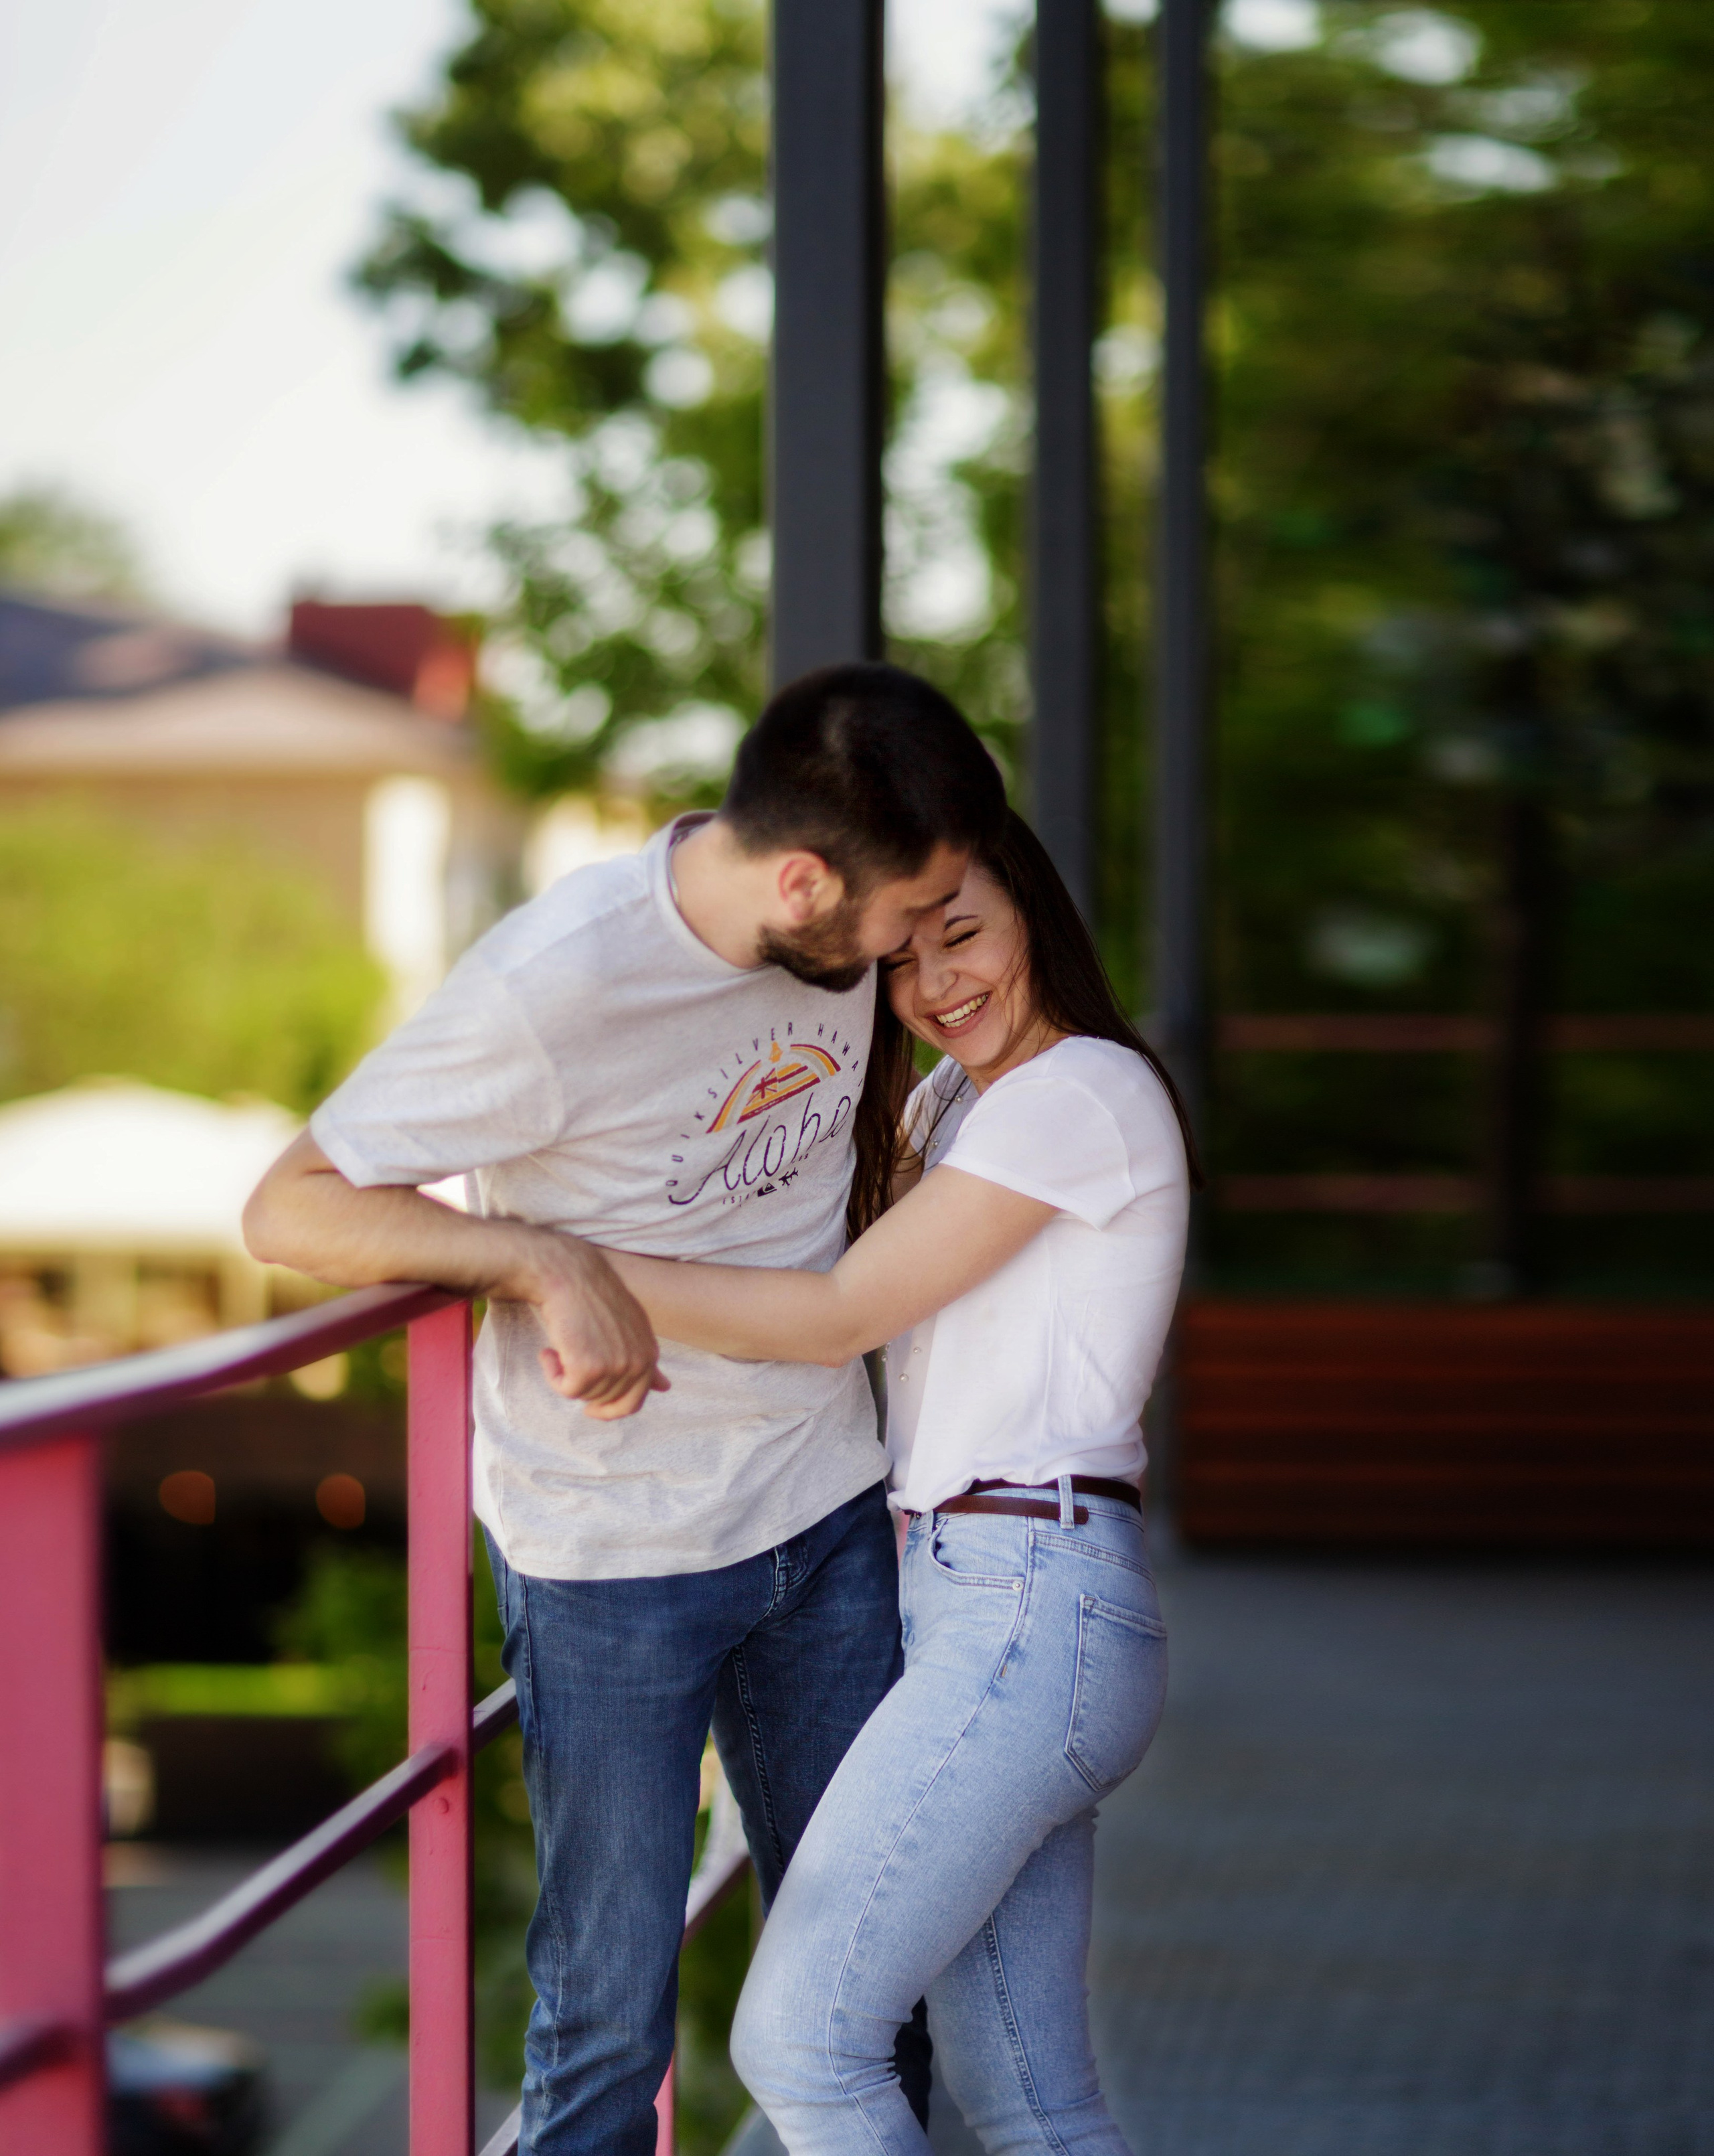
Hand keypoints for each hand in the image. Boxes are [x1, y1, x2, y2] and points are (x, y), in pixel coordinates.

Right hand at [498, 1229, 669, 1419]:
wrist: (568, 1274)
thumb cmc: (593, 1297)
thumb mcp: (630, 1327)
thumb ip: (645, 1359)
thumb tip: (666, 1388)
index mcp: (649, 1353)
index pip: (634, 1401)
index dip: (609, 1409)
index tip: (590, 1408)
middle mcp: (638, 1362)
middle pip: (607, 1403)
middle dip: (584, 1390)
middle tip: (567, 1366)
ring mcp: (616, 1366)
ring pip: (584, 1395)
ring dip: (565, 1376)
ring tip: (561, 1346)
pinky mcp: (589, 1368)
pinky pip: (565, 1390)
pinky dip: (552, 1374)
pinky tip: (549, 1351)